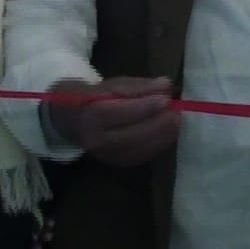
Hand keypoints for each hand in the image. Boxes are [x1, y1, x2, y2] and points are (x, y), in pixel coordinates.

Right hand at [47, 76, 179, 166]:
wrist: (72, 119)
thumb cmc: (95, 97)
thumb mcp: (114, 85)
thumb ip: (140, 86)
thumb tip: (165, 85)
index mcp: (89, 115)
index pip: (117, 112)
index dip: (143, 107)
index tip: (165, 99)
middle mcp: (95, 140)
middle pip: (129, 135)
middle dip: (157, 124)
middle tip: (175, 113)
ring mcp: (105, 155)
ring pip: (137, 149)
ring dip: (161, 136)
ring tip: (176, 122)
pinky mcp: (115, 163)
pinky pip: (139, 156)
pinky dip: (157, 145)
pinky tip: (169, 134)